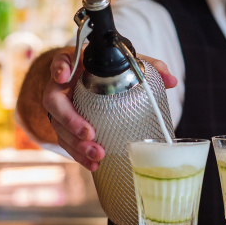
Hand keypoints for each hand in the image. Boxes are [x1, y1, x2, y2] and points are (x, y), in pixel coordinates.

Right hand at [42, 50, 177, 170]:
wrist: (93, 82)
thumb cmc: (109, 70)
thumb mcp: (127, 64)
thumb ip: (148, 67)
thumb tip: (171, 80)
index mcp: (75, 65)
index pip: (60, 60)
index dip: (59, 67)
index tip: (63, 75)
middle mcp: (61, 86)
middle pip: (54, 102)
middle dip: (70, 120)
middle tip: (90, 133)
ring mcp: (60, 108)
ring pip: (58, 126)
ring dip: (76, 143)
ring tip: (97, 154)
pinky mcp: (64, 127)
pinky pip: (66, 142)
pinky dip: (79, 155)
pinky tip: (94, 165)